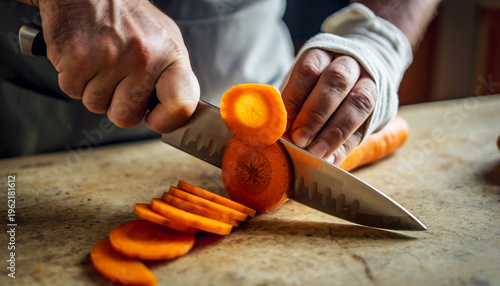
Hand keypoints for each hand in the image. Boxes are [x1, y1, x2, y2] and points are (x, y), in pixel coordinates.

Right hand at [36, 0, 199, 132]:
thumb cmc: (127, 17)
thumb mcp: (164, 40)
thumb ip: (172, 77)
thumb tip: (176, 111)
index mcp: (170, 55)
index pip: (181, 104)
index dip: (167, 121)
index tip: (156, 118)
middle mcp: (143, 58)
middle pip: (127, 117)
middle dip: (118, 105)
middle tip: (117, 78)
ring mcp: (110, 59)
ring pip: (96, 106)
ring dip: (94, 89)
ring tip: (100, 60)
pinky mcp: (77, 59)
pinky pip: (73, 92)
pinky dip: (74, 79)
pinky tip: (84, 56)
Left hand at [282, 48, 376, 164]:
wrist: (359, 74)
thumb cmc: (319, 83)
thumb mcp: (303, 84)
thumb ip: (292, 103)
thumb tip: (278, 130)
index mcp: (325, 54)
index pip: (309, 69)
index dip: (295, 95)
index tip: (284, 121)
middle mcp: (350, 64)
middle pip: (336, 82)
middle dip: (316, 113)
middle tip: (299, 138)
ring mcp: (370, 83)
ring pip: (358, 102)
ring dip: (334, 132)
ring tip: (316, 152)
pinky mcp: (380, 108)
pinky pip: (366, 127)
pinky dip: (346, 146)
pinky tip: (332, 160)